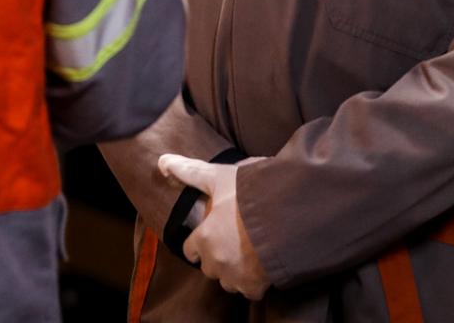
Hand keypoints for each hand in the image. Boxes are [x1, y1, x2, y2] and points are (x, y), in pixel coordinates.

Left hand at [158, 153, 268, 299]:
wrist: (291, 215)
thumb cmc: (252, 194)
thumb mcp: (219, 177)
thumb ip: (191, 172)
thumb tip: (162, 162)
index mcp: (205, 237)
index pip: (190, 250)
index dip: (197, 243)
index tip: (207, 237)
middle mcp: (216, 260)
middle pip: (209, 266)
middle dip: (216, 257)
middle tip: (231, 241)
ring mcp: (236, 276)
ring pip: (227, 280)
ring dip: (233, 271)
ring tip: (246, 254)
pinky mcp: (256, 285)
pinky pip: (249, 290)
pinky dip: (253, 282)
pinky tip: (261, 267)